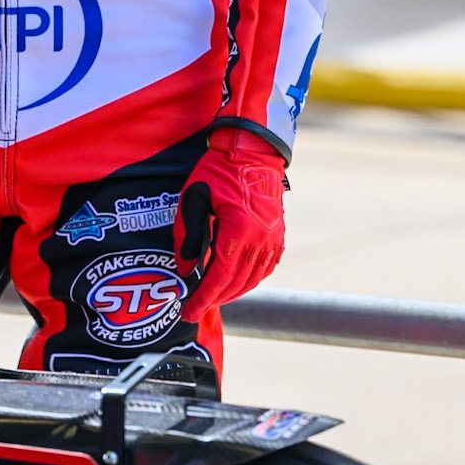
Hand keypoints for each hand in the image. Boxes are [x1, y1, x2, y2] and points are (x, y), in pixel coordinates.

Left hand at [175, 127, 286, 319]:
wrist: (253, 151)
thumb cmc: (219, 170)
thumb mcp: (194, 198)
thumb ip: (189, 237)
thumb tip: (185, 269)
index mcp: (239, 230)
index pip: (219, 277)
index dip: (203, 299)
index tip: (188, 313)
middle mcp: (261, 239)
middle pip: (236, 283)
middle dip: (214, 300)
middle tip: (194, 309)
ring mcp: (274, 239)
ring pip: (252, 279)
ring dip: (231, 293)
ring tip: (211, 297)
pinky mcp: (279, 236)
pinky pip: (265, 268)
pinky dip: (249, 280)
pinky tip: (234, 282)